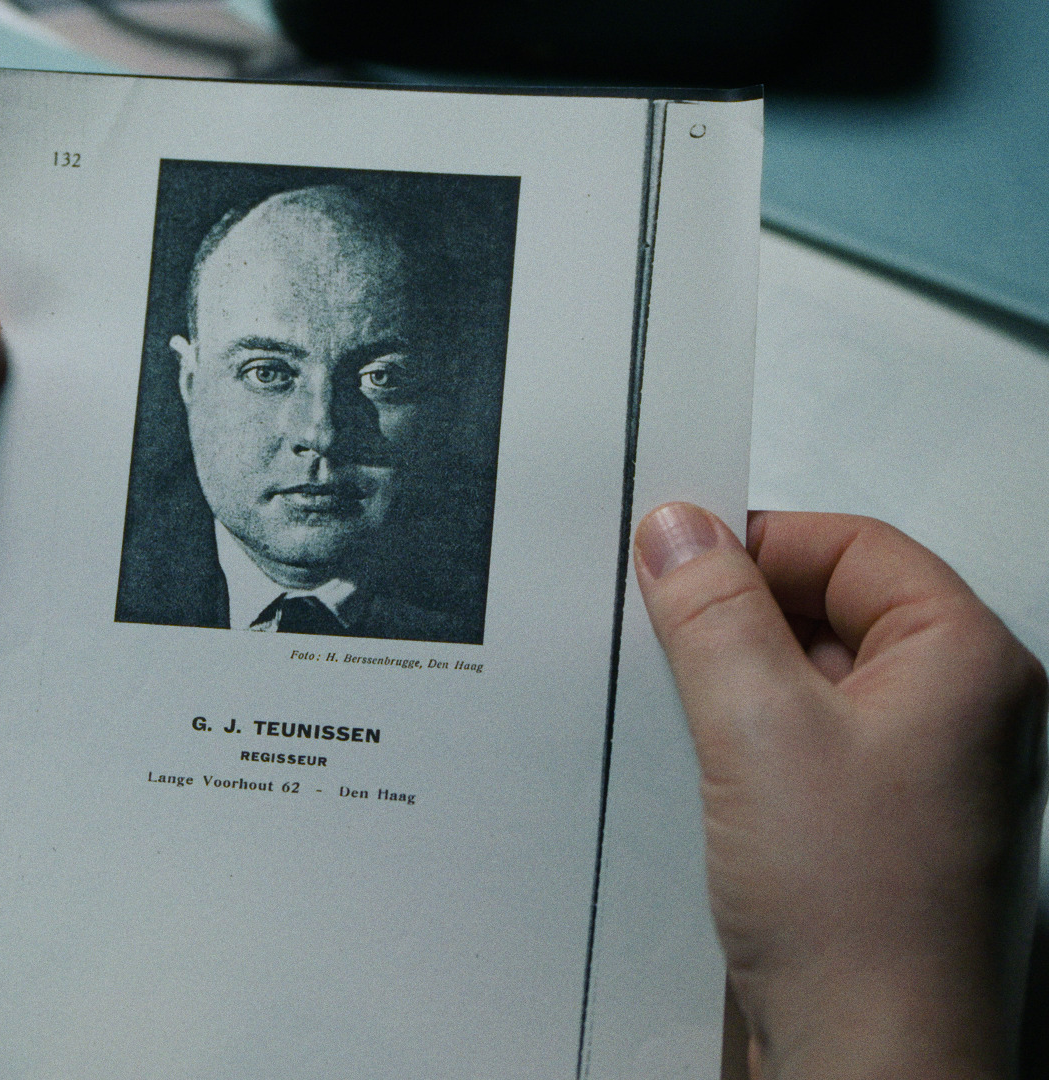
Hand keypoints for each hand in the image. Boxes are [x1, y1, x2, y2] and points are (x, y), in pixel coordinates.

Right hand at [634, 504, 1046, 1078]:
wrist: (867, 1057)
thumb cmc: (859, 917)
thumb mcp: (756, 728)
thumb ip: (713, 613)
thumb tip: (680, 530)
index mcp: (964, 662)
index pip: (855, 546)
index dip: (760, 541)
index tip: (678, 555)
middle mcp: (955, 708)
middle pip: (834, 604)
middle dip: (740, 611)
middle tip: (665, 627)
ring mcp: (918, 766)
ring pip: (813, 672)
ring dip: (737, 674)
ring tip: (684, 704)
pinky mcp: (874, 815)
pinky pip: (804, 735)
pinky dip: (747, 730)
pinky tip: (703, 758)